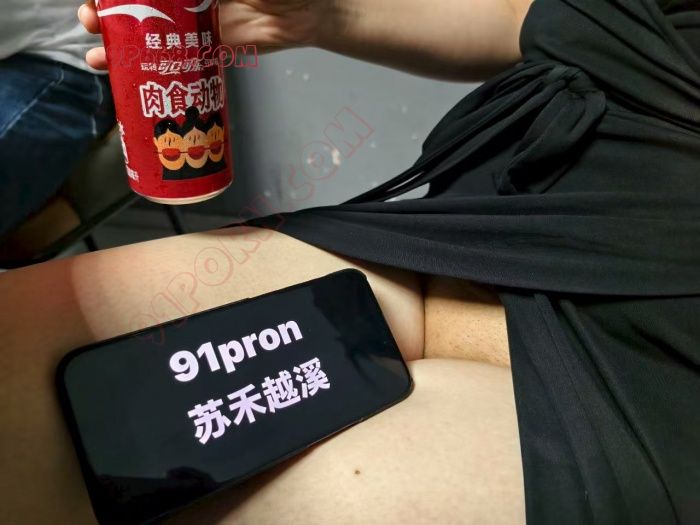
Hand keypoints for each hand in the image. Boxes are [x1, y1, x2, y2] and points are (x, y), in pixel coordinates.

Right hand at [78, 0, 323, 69]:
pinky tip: (125, 77)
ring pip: (149, 33)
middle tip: (91, 22)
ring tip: (98, 54)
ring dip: (120, 44)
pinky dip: (151, 68)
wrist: (309, 9)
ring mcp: (195, 23)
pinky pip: (175, 59)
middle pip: (138, 7)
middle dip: (109, 15)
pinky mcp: (210, 49)